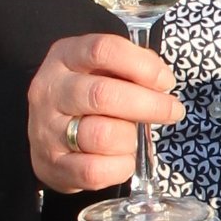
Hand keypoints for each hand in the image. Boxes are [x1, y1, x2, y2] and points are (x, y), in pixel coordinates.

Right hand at [28, 32, 182, 194]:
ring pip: (101, 135)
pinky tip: (124, 159)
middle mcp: (50, 91)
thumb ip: (130, 67)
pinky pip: (95, 171)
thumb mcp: (101, 69)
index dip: (141, 65)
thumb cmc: (86, 98)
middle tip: (173, 111)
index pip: (103, 50)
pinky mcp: (52, 166)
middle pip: (102, 94)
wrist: (47, 137)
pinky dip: (120, 167)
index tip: (165, 81)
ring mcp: (47, 130)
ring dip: (130, 138)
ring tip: (133, 138)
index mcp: (64, 57)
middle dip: (148, 104)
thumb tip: (161, 80)